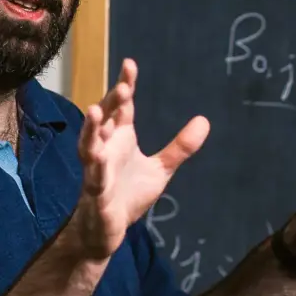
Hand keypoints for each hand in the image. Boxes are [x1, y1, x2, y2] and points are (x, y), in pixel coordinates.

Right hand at [74, 59, 210, 258]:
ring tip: (95, 111)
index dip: (125, 85)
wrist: (107, 231)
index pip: (122, 107)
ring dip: (92, 129)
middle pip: (106, 120)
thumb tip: (205, 120)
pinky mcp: (95, 193)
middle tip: (123, 88)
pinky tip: (95, 157)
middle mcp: (105, 149)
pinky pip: (93, 178)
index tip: (130, 64)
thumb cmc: (128, 195)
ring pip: (90, 145)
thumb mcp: (160, 170)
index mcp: (120, 139)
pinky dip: (95, 168)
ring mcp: (97, 170)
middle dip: (112, 103)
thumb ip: (180, 147)